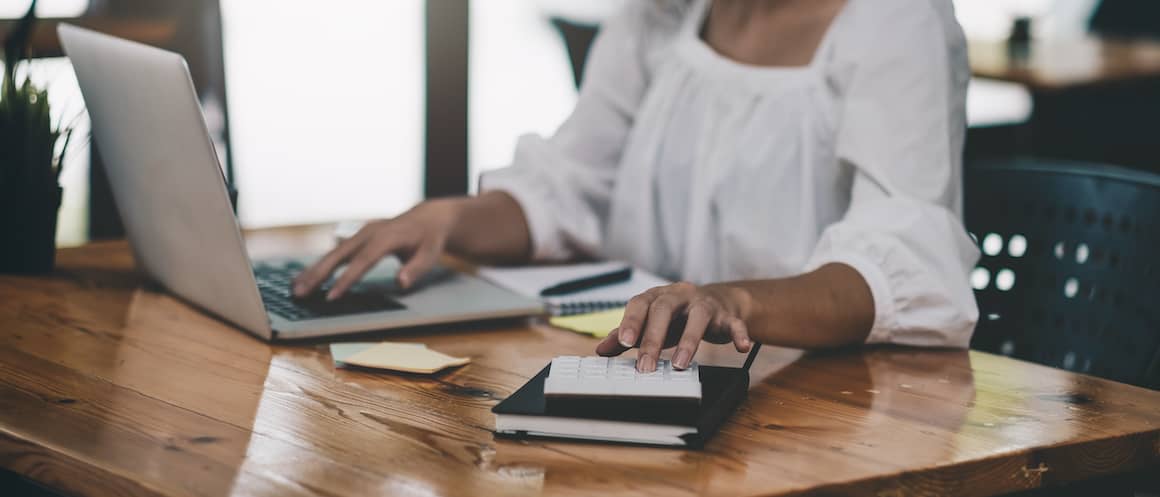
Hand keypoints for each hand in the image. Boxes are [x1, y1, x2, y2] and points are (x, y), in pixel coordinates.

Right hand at [292, 199, 462, 299]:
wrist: (427, 218)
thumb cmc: (429, 240)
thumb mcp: (430, 254)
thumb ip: (416, 269)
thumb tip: (401, 282)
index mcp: (386, 237)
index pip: (363, 261)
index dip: (346, 279)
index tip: (331, 296)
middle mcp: (369, 232)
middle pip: (339, 255)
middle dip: (318, 275)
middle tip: (300, 293)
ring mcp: (360, 233)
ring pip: (332, 253)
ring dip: (313, 271)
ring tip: (295, 289)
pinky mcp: (356, 237)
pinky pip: (335, 253)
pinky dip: (319, 266)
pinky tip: (304, 278)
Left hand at [596, 282, 753, 371]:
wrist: (718, 302)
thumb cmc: (677, 316)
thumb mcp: (651, 323)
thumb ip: (627, 336)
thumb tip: (601, 350)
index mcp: (657, 296)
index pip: (640, 304)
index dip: (631, 322)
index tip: (624, 343)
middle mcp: (680, 295)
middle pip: (664, 310)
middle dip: (654, 338)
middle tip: (646, 366)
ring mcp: (705, 303)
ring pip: (698, 317)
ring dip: (690, 340)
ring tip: (680, 364)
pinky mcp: (727, 315)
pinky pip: (734, 323)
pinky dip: (738, 333)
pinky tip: (741, 347)